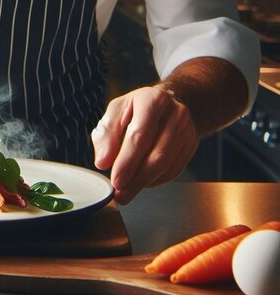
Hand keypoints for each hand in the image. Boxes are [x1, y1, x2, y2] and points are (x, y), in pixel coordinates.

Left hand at [90, 86, 198, 204]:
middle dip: (137, 179)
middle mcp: (175, 114)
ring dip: (145, 183)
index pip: (140, 136)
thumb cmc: (136, 107)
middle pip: (157, 155)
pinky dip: (156, 180)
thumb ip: (106, 134)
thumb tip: (102, 162)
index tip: (116, 180)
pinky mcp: (191, 144)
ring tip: (127, 192)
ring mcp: (187, 130)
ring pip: (167, 165)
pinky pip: (174, 170)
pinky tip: (142, 182)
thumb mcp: (116, 110)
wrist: (166, 102)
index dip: (127, 161)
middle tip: (120, 193)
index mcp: (152, 101)